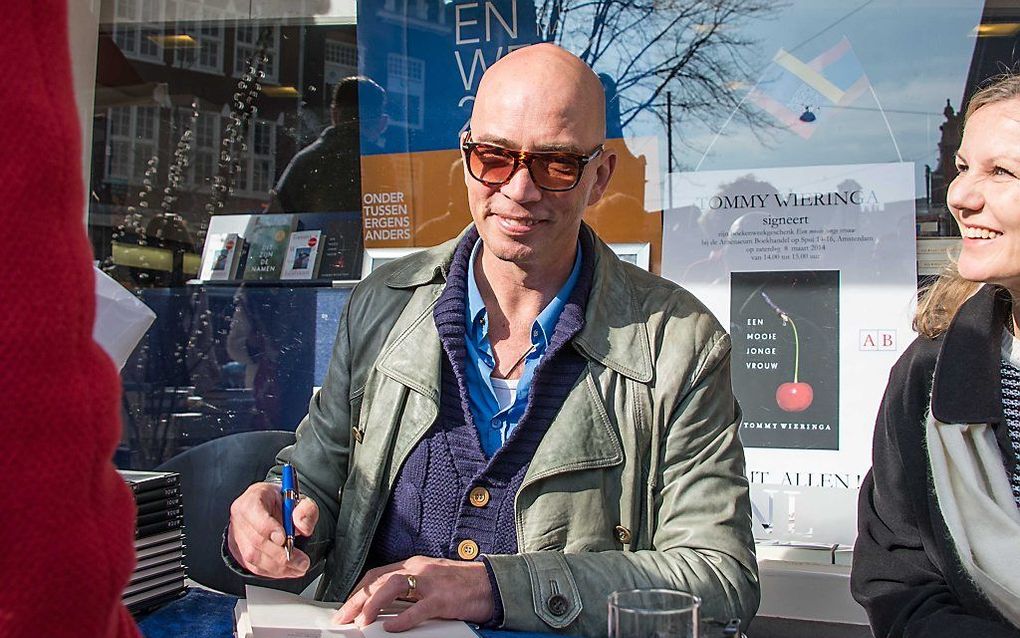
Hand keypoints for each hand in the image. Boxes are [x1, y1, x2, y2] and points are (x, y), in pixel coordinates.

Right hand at [226, 481, 317, 577]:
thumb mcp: (301, 500)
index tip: (284, 538)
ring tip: (298, 567)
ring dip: (279, 566)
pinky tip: (288, 570)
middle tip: (301, 561)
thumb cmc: (282, 503)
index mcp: (253, 498)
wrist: (272, 509)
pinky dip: (273, 571)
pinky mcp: (240, 552)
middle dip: (281, 554)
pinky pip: (254, 566)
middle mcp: (241, 517)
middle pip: (256, 540)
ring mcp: (237, 535)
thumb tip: (302, 526)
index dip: (268, 528)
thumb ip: (306, 510)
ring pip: (253, 556)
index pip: (254, 512)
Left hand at [334, 556, 493, 631]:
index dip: (359, 591)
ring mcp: (432, 582)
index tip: (346, 607)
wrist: (494, 585)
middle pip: (379, 580)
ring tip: (361, 621)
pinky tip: (391, 628)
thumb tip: (385, 609)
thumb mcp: (433, 582)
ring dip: (372, 604)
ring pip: (393, 587)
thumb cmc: (465, 585)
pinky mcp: (444, 598)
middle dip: (356, 599)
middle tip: (342, 617)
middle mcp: (420, 569)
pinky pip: (419, 609)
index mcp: (415, 565)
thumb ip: (410, 591)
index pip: (378, 574)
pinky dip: (403, 619)